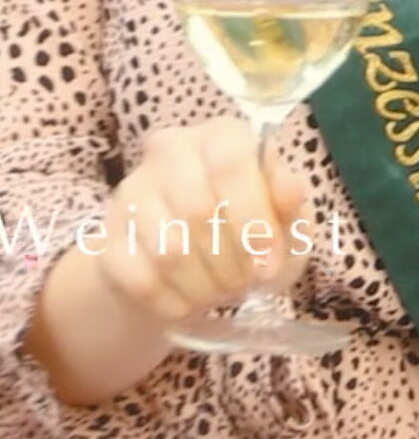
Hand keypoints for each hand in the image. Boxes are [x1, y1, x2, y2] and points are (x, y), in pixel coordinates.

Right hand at [91, 116, 312, 325]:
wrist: (191, 264)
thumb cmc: (250, 230)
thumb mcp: (286, 219)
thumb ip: (292, 204)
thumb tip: (290, 191)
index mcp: (222, 134)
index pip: (231, 163)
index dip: (253, 220)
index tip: (269, 266)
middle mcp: (170, 151)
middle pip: (197, 210)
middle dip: (230, 260)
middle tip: (245, 283)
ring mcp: (130, 192)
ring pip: (167, 249)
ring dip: (203, 285)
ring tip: (221, 292)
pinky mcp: (105, 238)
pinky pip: (139, 279)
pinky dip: (172, 301)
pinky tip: (188, 304)